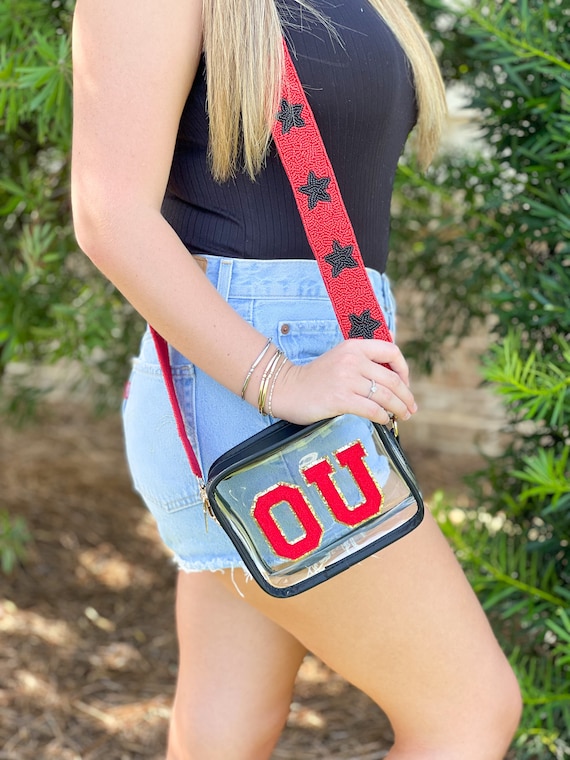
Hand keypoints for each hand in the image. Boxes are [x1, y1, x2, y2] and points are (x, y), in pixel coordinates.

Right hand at [271, 339, 416, 425]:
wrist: (286, 389)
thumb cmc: (315, 377)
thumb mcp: (340, 356)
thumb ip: (364, 357)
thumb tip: (394, 360)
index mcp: (354, 346)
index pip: (391, 351)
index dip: (404, 369)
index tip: (405, 383)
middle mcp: (352, 360)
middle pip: (392, 379)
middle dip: (406, 396)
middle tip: (411, 407)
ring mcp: (346, 379)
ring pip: (385, 396)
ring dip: (399, 409)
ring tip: (403, 416)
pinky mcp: (340, 399)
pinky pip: (372, 410)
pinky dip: (383, 418)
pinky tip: (385, 421)